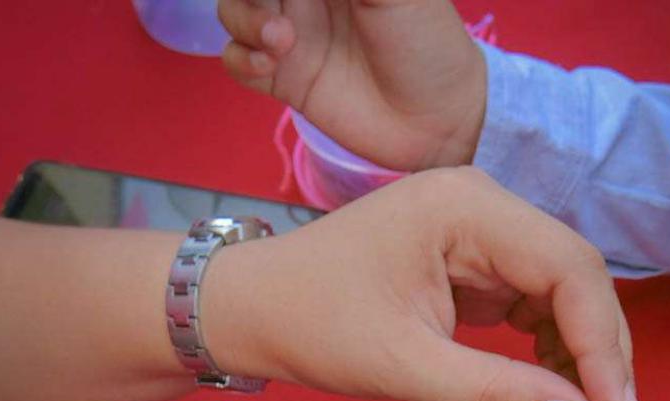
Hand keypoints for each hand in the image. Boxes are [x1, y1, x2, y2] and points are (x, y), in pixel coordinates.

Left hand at [204, 168, 640, 400]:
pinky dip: (550, 347)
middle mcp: (484, 204)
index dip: (603, 346)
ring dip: (580, 353)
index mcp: (466, 208)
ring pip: (561, 290)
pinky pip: (532, 300)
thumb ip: (496, 393)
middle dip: (600, 352)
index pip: (569, 269)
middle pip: (576, 274)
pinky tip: (555, 392)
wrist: (253, 309)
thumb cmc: (313, 327)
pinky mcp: (474, 258)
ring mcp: (480, 229)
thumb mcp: (405, 367)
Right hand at [218, 0, 484, 170]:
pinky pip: (236, 61)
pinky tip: (269, 65)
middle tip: (278, 12)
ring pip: (233, 11)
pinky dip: (240, 58)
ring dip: (244, 18)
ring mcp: (290, 36)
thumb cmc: (426, 42)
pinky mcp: (284, 81)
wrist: (437, 120)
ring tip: (281, 42)